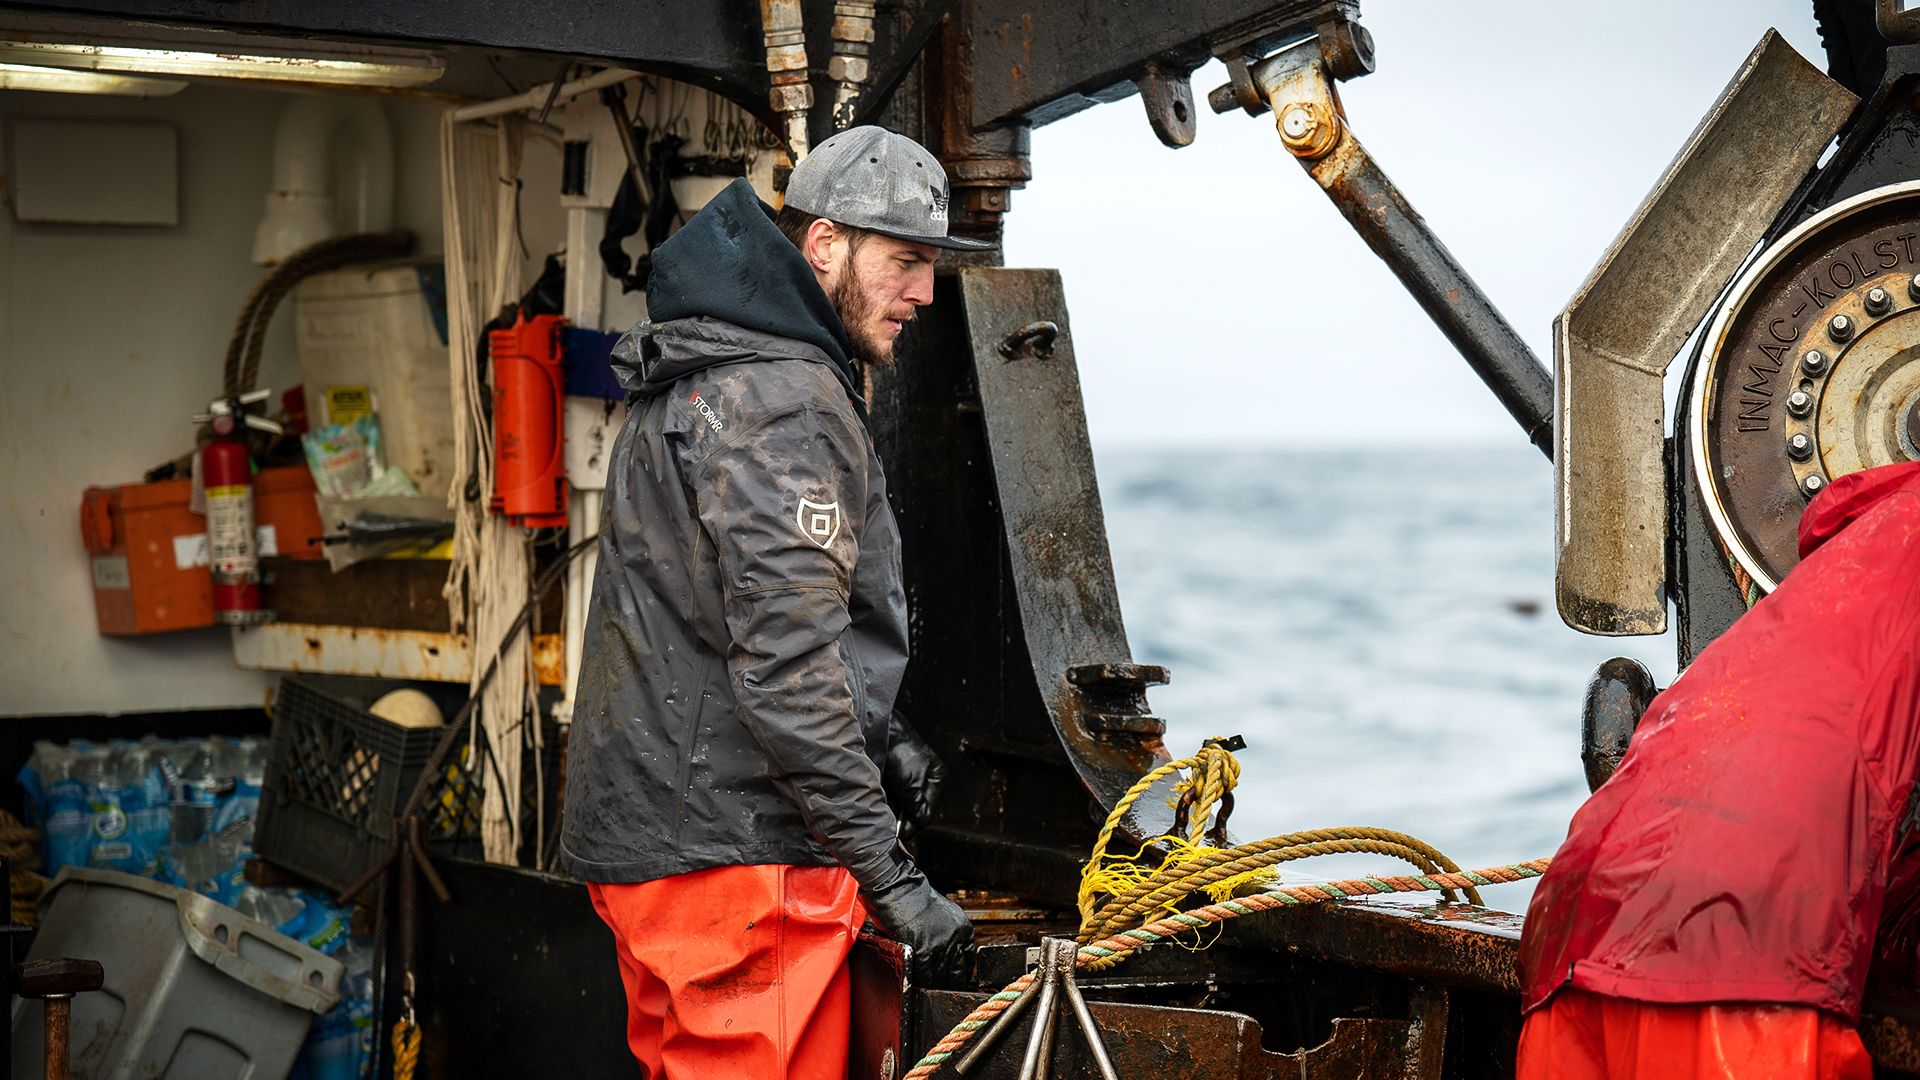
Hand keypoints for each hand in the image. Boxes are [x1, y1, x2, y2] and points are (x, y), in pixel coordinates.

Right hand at [864, 860, 973, 987]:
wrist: (900, 887)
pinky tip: (919, 989)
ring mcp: (941, 945)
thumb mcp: (943, 914)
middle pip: (958, 972)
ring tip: (931, 995)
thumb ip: (950, 933)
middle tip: (945, 993)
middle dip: (951, 984)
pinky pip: (927, 975)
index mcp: (963, 928)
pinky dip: (923, 984)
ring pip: (942, 977)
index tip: (956, 981)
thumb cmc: (915, 898)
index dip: (961, 973)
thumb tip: (949, 954)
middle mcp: (956, 937)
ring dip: (936, 988)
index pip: (968, 960)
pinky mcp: (924, 950)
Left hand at [883, 711, 944, 838]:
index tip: (900, 834)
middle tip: (890, 827)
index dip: (914, 825)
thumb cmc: (900, 751)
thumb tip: (917, 825)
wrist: (883, 729)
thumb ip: (915, 805)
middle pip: (915, 808)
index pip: (928, 812)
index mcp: (937, 779)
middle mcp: (926, 780)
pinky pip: (894, 795)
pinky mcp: (896, 775)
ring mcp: (911, 777)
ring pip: (903, 804)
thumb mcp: (910, 782)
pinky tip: (880, 802)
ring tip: (883, 816)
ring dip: (893, 810)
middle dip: (902, 818)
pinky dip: (887, 801)